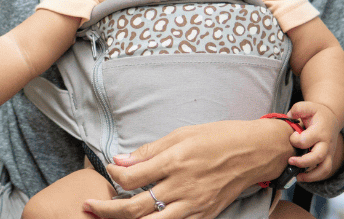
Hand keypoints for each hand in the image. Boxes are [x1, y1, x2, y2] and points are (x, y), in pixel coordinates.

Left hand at [80, 119, 291, 218]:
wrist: (256, 152)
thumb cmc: (218, 137)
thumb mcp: (181, 134)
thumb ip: (149, 151)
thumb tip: (120, 159)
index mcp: (174, 162)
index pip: (131, 177)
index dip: (113, 175)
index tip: (107, 170)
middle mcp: (181, 187)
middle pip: (135, 208)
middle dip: (106, 210)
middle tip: (88, 206)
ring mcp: (193, 205)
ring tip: (107, 218)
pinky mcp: (204, 216)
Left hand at [287, 102, 343, 181]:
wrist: (331, 119)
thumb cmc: (316, 113)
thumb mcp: (307, 106)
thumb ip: (297, 109)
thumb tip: (289, 116)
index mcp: (320, 130)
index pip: (306, 140)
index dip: (295, 140)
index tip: (292, 136)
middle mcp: (326, 143)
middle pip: (317, 157)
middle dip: (302, 161)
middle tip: (290, 161)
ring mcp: (329, 152)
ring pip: (324, 169)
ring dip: (311, 176)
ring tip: (297, 177)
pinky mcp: (328, 159)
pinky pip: (324, 172)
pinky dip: (314, 177)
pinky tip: (301, 177)